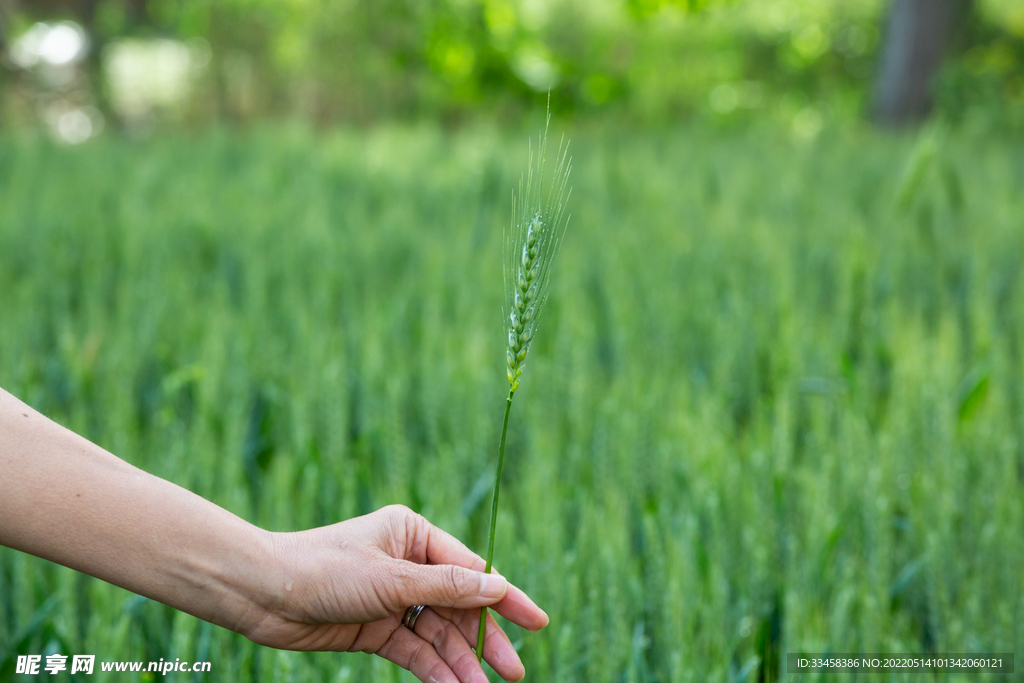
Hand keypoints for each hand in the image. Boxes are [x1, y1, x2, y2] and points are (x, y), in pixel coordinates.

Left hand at [243, 505, 547, 682]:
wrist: (263, 595)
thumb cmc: (325, 570)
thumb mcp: (392, 579)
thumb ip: (447, 588)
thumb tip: (498, 588)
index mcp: (414, 535)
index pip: (471, 570)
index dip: (505, 598)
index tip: (537, 622)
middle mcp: (408, 564)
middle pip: (459, 606)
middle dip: (484, 639)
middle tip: (513, 672)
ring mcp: (393, 598)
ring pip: (438, 634)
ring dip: (459, 662)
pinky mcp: (376, 628)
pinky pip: (414, 651)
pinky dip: (433, 670)